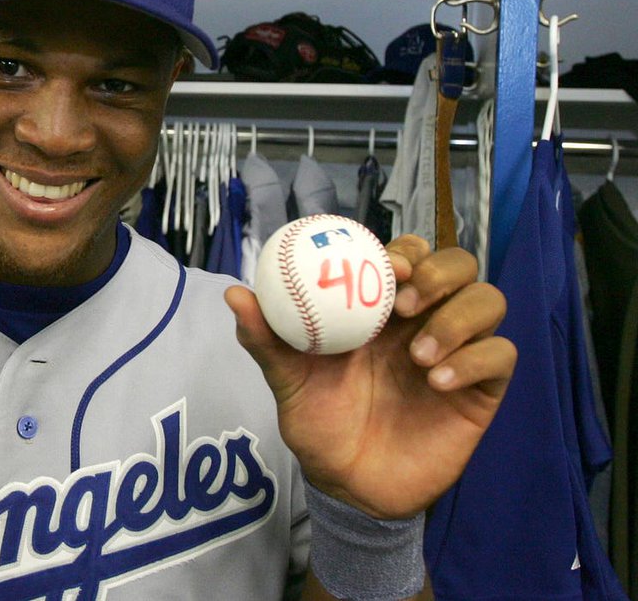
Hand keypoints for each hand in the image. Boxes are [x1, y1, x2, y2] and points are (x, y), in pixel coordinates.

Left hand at [226, 234, 515, 519]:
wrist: (349, 487)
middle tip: (406, 302)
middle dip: (440, 273)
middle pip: (458, 266)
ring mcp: (456, 352)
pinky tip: (438, 382)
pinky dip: (475, 359)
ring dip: (458, 318)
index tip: (390, 265)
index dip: (407, 250)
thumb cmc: (320, 423)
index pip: (410, 254)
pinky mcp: (481, 389)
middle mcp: (423, 321)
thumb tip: (235, 294)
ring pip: (488, 301)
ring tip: (420, 354)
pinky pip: (502, 355)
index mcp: (380, 307)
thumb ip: (265, 340)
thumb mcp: (288, 381)